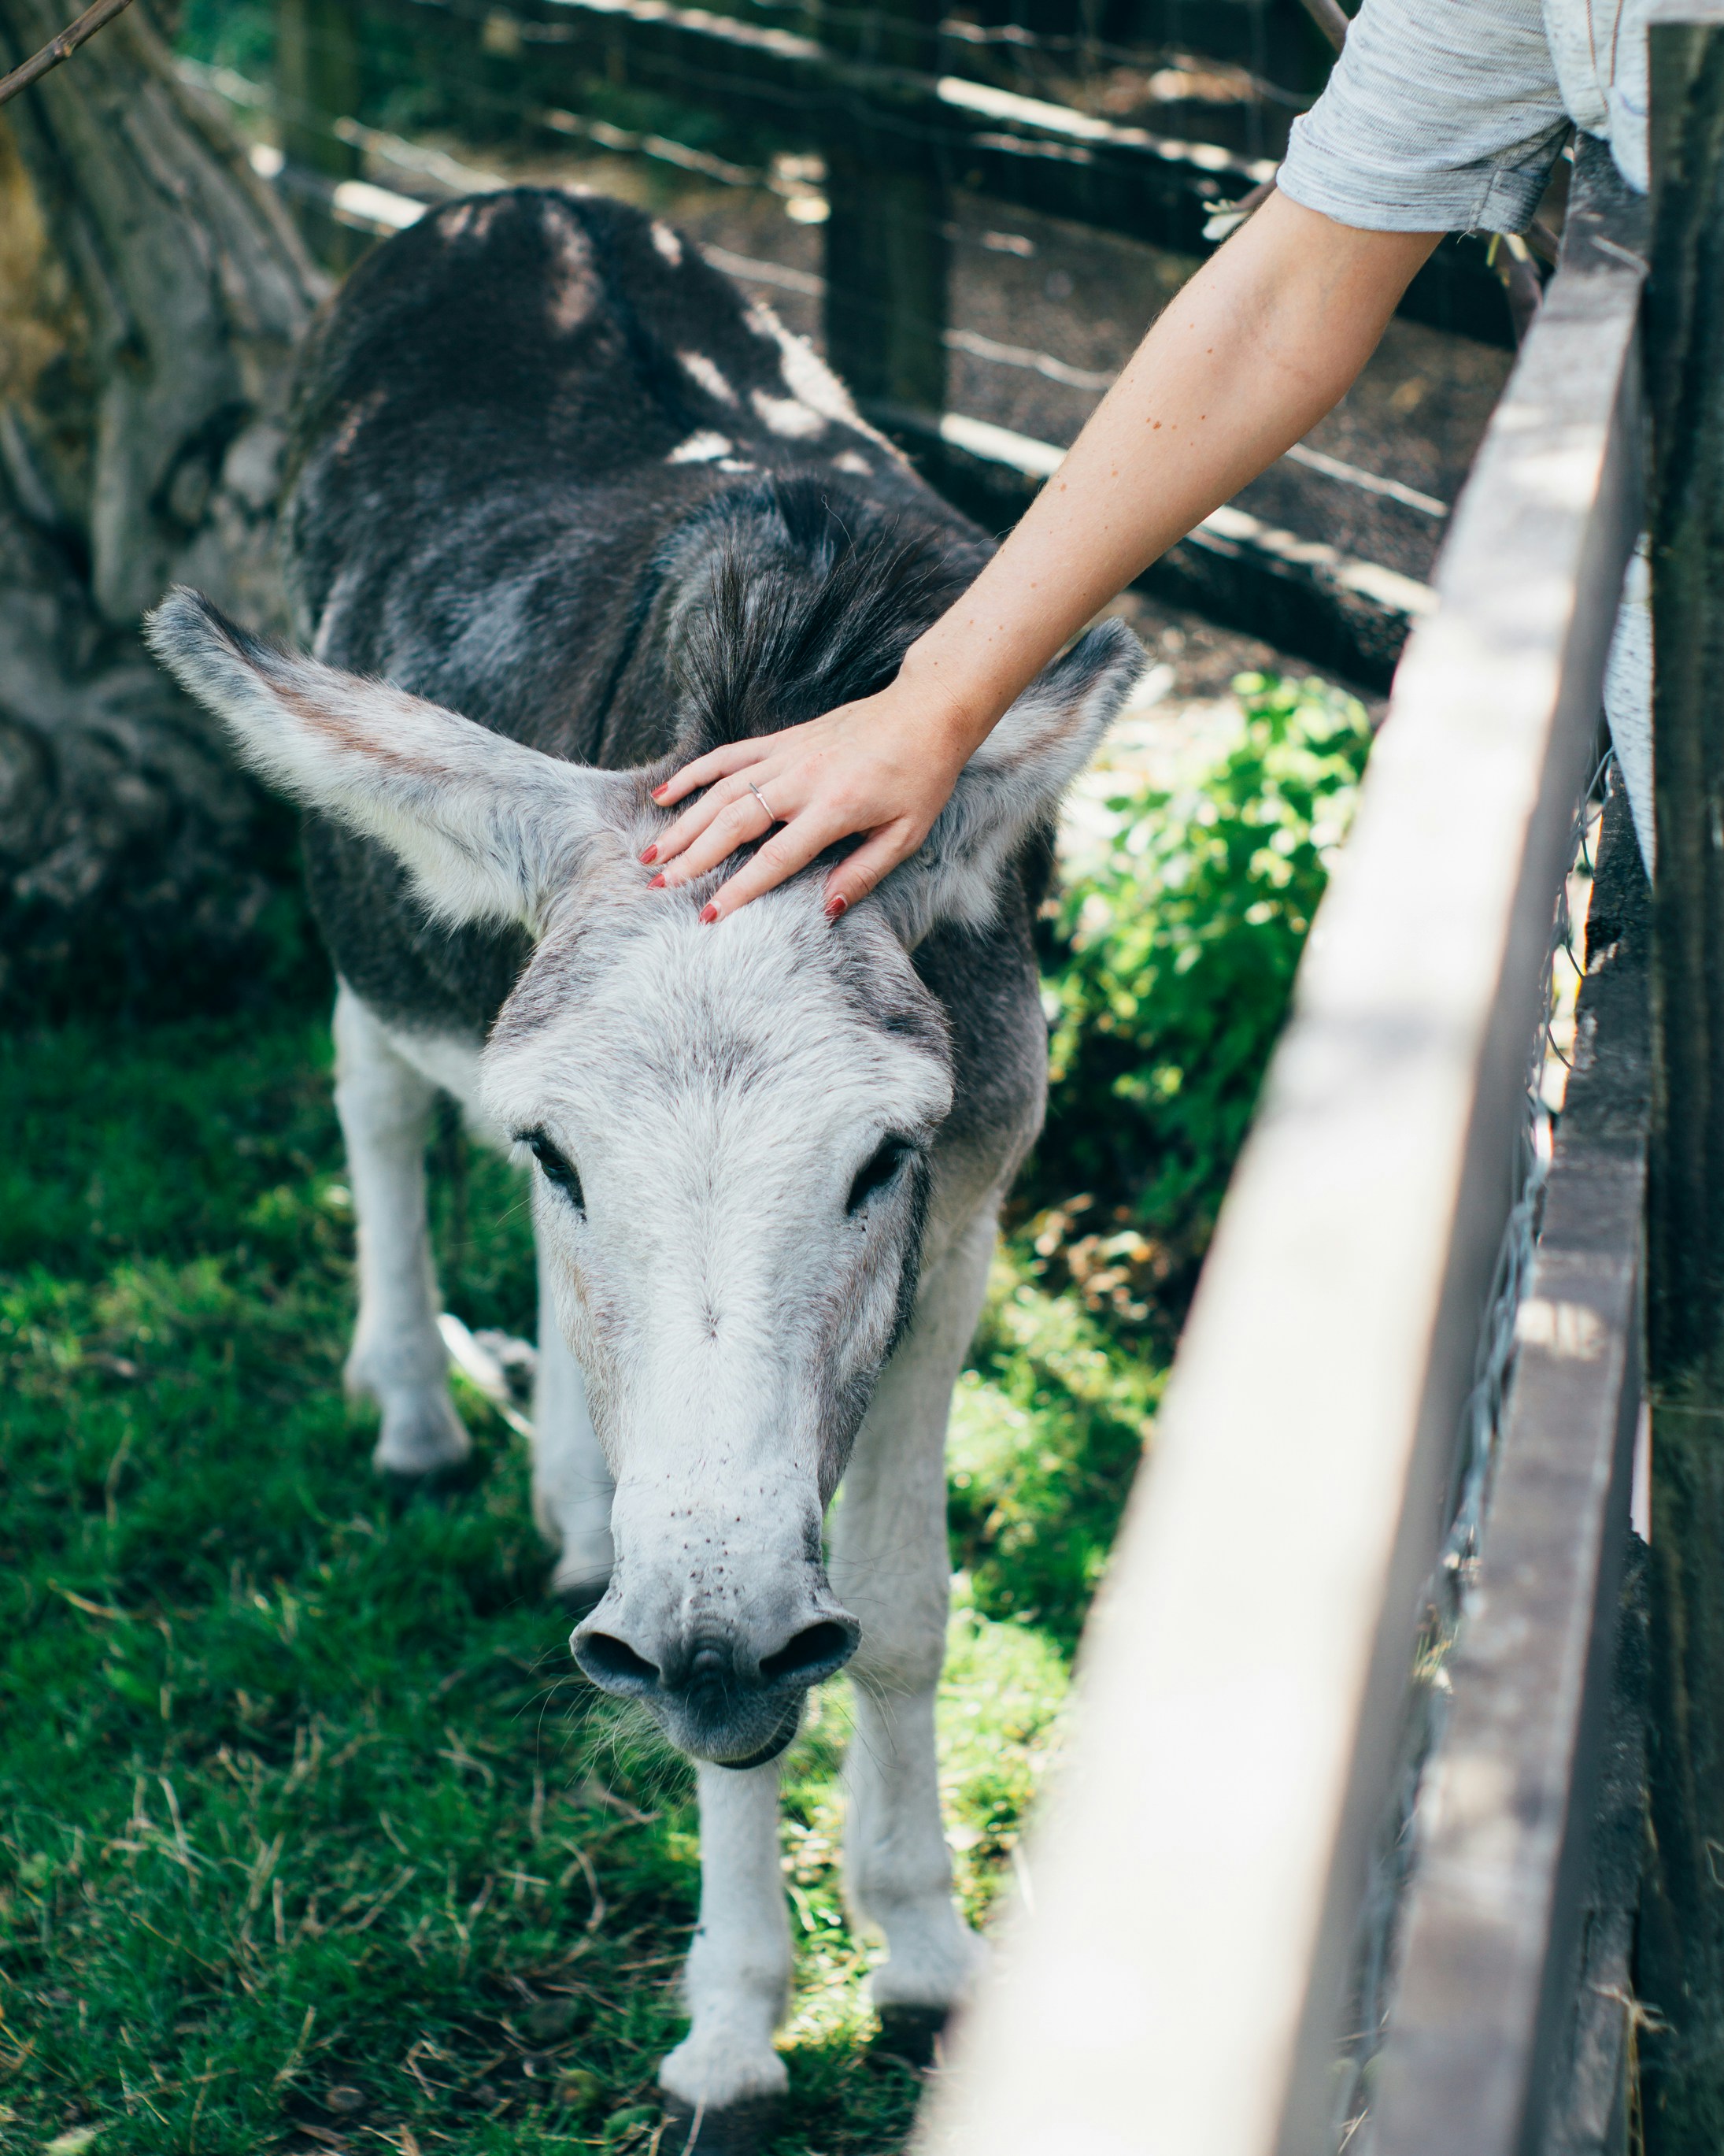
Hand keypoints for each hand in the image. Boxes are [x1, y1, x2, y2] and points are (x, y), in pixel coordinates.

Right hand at [642, 666, 979, 922]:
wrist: (926, 712)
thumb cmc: (921, 778)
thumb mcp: (906, 834)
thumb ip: (863, 873)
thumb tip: (825, 909)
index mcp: (835, 807)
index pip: (776, 857)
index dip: (739, 888)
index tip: (707, 914)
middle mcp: (803, 778)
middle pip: (735, 823)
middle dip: (693, 858)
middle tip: (659, 886)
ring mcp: (788, 754)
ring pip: (722, 791)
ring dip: (684, 823)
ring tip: (652, 854)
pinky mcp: (783, 738)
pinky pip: (728, 755)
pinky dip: (694, 773)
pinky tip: (664, 794)